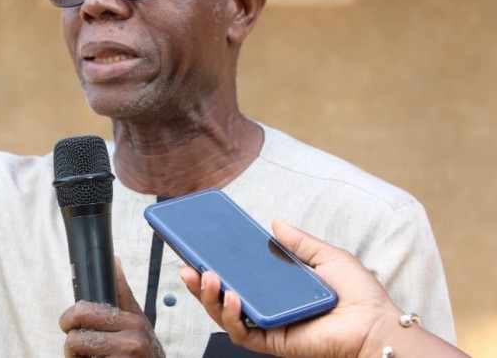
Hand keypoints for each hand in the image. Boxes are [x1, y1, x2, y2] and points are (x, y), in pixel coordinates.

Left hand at [60, 260, 164, 356]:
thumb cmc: (145, 352)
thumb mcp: (139, 322)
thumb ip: (123, 294)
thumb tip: (115, 261)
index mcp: (133, 321)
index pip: (85, 311)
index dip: (71, 318)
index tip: (70, 323)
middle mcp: (131, 340)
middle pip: (76, 334)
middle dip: (70, 338)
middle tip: (75, 345)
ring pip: (76, 350)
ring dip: (75, 356)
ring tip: (87, 357)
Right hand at [179, 219, 397, 357]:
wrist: (376, 324)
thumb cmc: (358, 295)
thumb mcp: (326, 256)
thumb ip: (298, 241)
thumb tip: (275, 222)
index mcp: (276, 286)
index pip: (237, 274)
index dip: (214, 262)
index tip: (196, 246)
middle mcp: (267, 306)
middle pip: (222, 295)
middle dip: (199, 282)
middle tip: (187, 264)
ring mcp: (267, 324)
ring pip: (224, 315)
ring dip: (208, 297)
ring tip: (205, 277)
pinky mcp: (272, 341)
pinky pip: (241, 332)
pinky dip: (231, 316)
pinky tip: (232, 297)